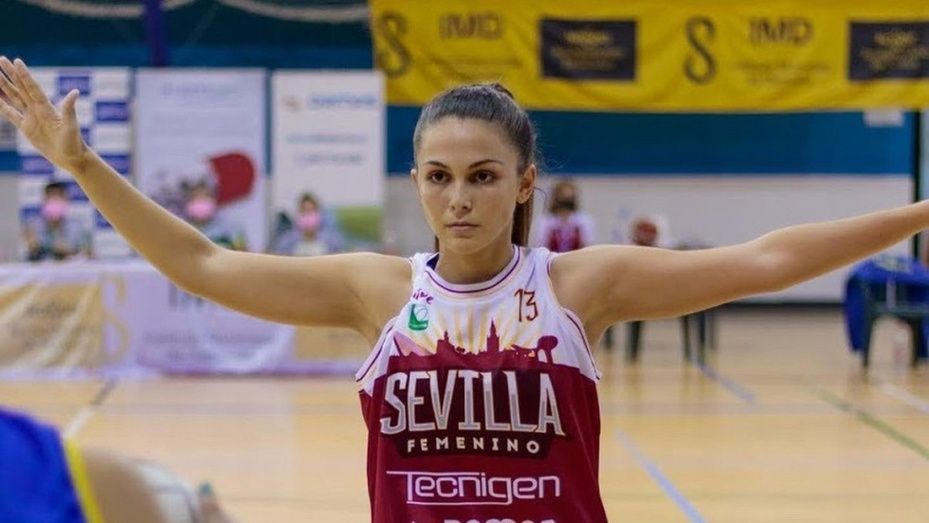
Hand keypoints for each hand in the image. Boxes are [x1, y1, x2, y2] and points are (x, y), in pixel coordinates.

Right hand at [0, 57, 87, 172]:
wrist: (71, 157)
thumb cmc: (73, 142)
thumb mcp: (71, 125)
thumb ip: (69, 109)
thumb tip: (75, 91)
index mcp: (47, 107)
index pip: (32, 87)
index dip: (24, 75)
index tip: (16, 61)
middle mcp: (38, 109)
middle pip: (21, 88)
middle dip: (11, 74)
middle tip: (1, 59)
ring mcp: (31, 117)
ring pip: (14, 97)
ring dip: (5, 86)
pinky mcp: (26, 128)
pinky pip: (11, 114)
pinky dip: (3, 106)